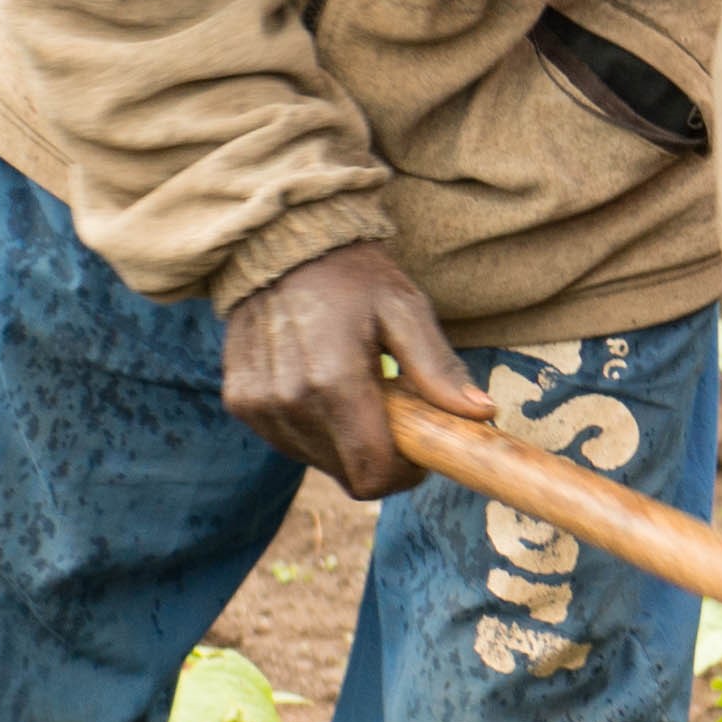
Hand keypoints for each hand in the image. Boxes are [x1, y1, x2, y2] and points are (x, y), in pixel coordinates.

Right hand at [223, 242, 467, 492]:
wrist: (282, 246)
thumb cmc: (353, 277)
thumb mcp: (405, 310)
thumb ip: (438, 368)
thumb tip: (481, 413)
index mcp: (333, 382)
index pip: (371, 474)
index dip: (402, 474)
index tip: (417, 448)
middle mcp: (288, 400)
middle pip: (346, 473)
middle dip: (377, 454)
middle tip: (390, 409)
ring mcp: (257, 404)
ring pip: (316, 461)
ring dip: (343, 441)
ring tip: (354, 390)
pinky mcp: (240, 401)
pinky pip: (287, 442)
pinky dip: (312, 428)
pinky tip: (321, 387)